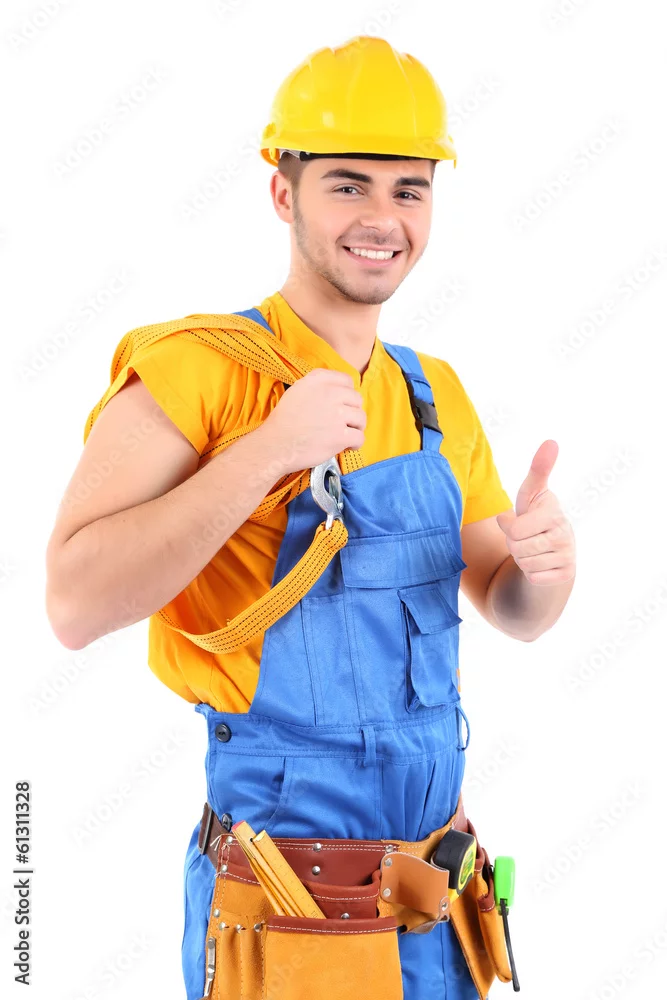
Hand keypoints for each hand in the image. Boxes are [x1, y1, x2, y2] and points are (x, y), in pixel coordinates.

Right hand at [257, 369, 365, 475]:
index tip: (342, 403)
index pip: (346, 380)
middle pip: (356, 399)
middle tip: (344, 422)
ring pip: (361, 418)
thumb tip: (335, 390)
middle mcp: (330, 394)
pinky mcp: (340, 436)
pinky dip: (355, 444)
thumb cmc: (283, 422)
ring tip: (346, 435)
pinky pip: (360, 437)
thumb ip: (316, 387)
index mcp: (317, 381)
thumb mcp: (296, 392)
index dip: (347, 393)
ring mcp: (337, 415)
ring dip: (356, 427)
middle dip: (352, 411)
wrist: (275, 445)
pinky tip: (347, 446)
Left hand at [495, 440, 575, 584]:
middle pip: (518, 548)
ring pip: (525, 564)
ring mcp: (568, 555)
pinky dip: (532, 573)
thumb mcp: (531, 492)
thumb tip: (552, 441)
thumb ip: (538, 469)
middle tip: (524, 537)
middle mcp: (565, 533)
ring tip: (532, 549)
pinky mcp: (567, 574)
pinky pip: (534, 578)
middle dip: (514, 545)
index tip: (517, 521)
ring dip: (522, 559)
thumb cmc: (535, 515)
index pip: (514, 530)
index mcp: (554, 512)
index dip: (508, 527)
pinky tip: (540, 563)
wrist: (552, 548)